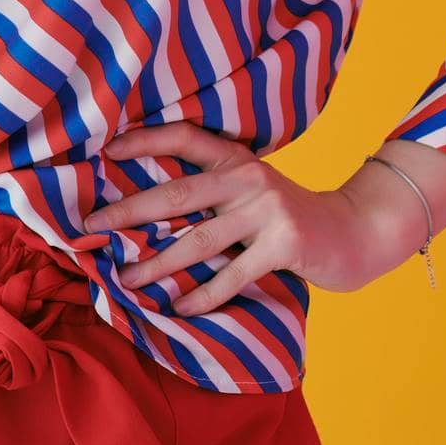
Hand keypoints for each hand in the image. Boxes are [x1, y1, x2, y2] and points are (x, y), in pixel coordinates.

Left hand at [82, 120, 371, 313]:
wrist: (353, 231)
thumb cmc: (288, 216)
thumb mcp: (252, 189)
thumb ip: (214, 190)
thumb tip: (149, 207)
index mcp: (236, 159)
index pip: (183, 136)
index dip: (145, 140)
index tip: (106, 151)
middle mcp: (247, 177)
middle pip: (177, 192)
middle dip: (130, 209)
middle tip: (92, 224)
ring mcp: (266, 209)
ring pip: (199, 239)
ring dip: (158, 262)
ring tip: (128, 279)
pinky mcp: (283, 243)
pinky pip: (233, 273)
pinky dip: (204, 294)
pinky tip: (180, 308)